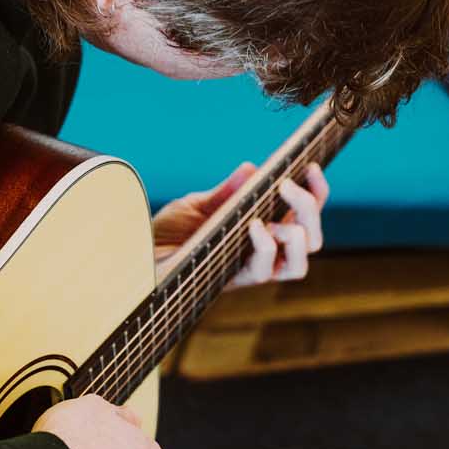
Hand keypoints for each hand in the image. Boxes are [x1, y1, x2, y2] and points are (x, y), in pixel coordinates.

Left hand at [152, 162, 328, 287]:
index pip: (304, 218)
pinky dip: (266, 245)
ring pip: (299, 263)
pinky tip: (252, 224)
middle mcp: (262, 257)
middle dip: (311, 209)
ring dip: (297, 231)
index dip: (316, 194)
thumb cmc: (165, 236)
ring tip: (274, 209)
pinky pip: (263, 270)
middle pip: (312, 241)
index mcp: (262, 234)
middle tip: (288, 184)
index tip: (312, 166)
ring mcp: (249, 272)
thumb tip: (252, 168)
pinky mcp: (232, 282)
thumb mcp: (195, 205)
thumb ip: (226, 192)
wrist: (133, 259)